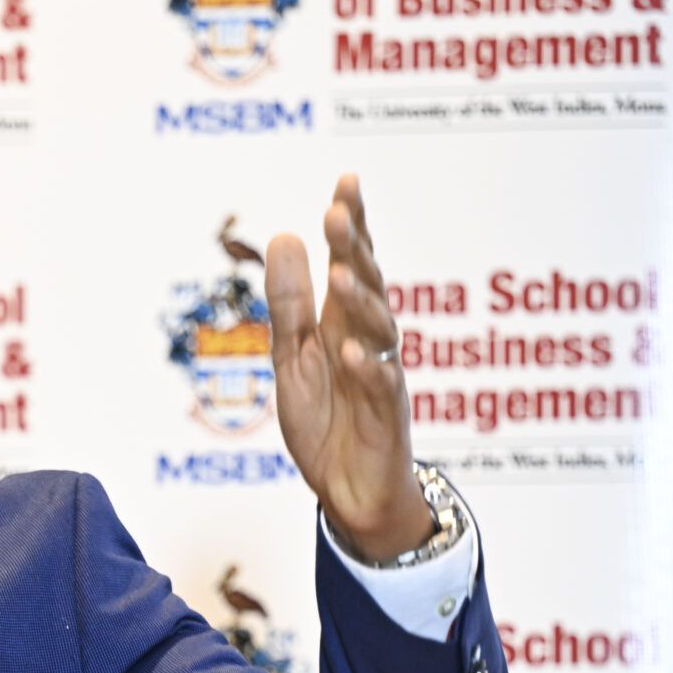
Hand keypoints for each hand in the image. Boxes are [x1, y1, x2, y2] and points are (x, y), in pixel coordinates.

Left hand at [264, 175, 434, 558]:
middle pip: (368, 284)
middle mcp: (368, 340)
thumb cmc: (325, 421)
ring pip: (378, 329)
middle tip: (339, 211)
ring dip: (362, 300)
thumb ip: (288, 303)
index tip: (346, 182)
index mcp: (343, 321)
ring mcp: (381, 375)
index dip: (351, 224)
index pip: (352, 262)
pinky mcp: (388, 416)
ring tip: (342, 274)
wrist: (349, 490)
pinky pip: (382, 387)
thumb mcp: (292, 358)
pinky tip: (353, 351)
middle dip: (354, 247)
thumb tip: (284, 234)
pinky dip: (368, 369)